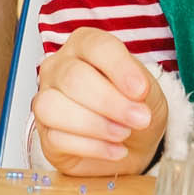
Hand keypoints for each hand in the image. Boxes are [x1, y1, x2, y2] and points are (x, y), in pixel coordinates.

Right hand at [27, 26, 168, 181]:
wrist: (134, 142)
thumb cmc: (135, 106)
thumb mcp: (147, 90)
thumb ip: (140, 86)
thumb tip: (135, 93)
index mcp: (84, 45)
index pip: (95, 46)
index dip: (119, 68)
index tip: (141, 91)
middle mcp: (59, 67)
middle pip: (73, 78)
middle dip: (110, 102)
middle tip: (139, 119)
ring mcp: (46, 100)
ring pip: (53, 107)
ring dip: (95, 124)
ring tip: (123, 134)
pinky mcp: (45, 134)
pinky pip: (56, 139)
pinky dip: (92, 147)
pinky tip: (114, 149)